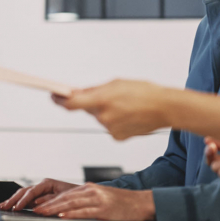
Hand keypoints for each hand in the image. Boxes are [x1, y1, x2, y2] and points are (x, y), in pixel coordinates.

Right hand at [0, 178, 78, 211]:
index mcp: (48, 183)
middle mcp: (43, 186)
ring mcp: (41, 192)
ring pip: (23, 195)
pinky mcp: (41, 198)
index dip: (23, 200)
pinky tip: (12, 206)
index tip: (16, 208)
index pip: (31, 191)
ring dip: (13, 201)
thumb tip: (37, 204)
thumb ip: (50, 201)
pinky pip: (27, 200)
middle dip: (13, 200)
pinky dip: (19, 203)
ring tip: (2, 206)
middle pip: (24, 192)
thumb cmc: (78, 197)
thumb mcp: (66, 199)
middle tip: (3, 207)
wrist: (86, 198)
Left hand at [31, 183, 154, 220]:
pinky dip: (72, 213)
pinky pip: (84, 211)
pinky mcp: (104, 209)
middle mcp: (91, 191)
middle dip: (47, 204)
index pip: (64, 194)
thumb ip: (84, 202)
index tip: (36, 205)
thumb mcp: (100, 199)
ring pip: (71, 203)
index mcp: (88, 189)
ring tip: (42, 212)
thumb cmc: (121, 203)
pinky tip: (62, 215)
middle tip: (34, 209)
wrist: (141, 202)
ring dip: (54, 208)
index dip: (48, 200)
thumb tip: (66, 210)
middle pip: (64, 198)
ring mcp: (97, 199)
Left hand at [53, 79, 173, 139]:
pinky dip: (115, 121)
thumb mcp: (116, 83)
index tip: (53, 96)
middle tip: (107, 96)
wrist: (165, 108)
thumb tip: (77, 92)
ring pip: (99, 118)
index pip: (71, 104)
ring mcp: (110, 129)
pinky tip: (128, 116)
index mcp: (101, 99)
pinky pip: (109, 127)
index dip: (59, 100)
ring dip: (106, 111)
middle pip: (87, 110)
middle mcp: (103, 116)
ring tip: (124, 105)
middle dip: (91, 103)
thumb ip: (94, 89)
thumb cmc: (143, 92)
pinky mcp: (117, 137)